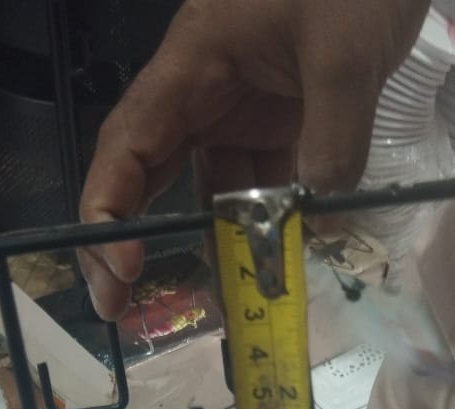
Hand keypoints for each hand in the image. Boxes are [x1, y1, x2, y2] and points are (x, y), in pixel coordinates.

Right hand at [79, 0, 428, 318]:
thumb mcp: (344, 53)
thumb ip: (332, 138)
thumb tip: (318, 218)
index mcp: (192, 66)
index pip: (127, 144)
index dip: (110, 209)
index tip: (122, 266)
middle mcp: (203, 95)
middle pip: (148, 176)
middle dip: (130, 243)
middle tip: (120, 309)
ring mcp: (243, 111)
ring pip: (212, 192)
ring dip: (216, 247)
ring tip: (223, 304)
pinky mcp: (283, 123)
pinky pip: (265, 186)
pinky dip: (269, 227)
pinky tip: (278, 268)